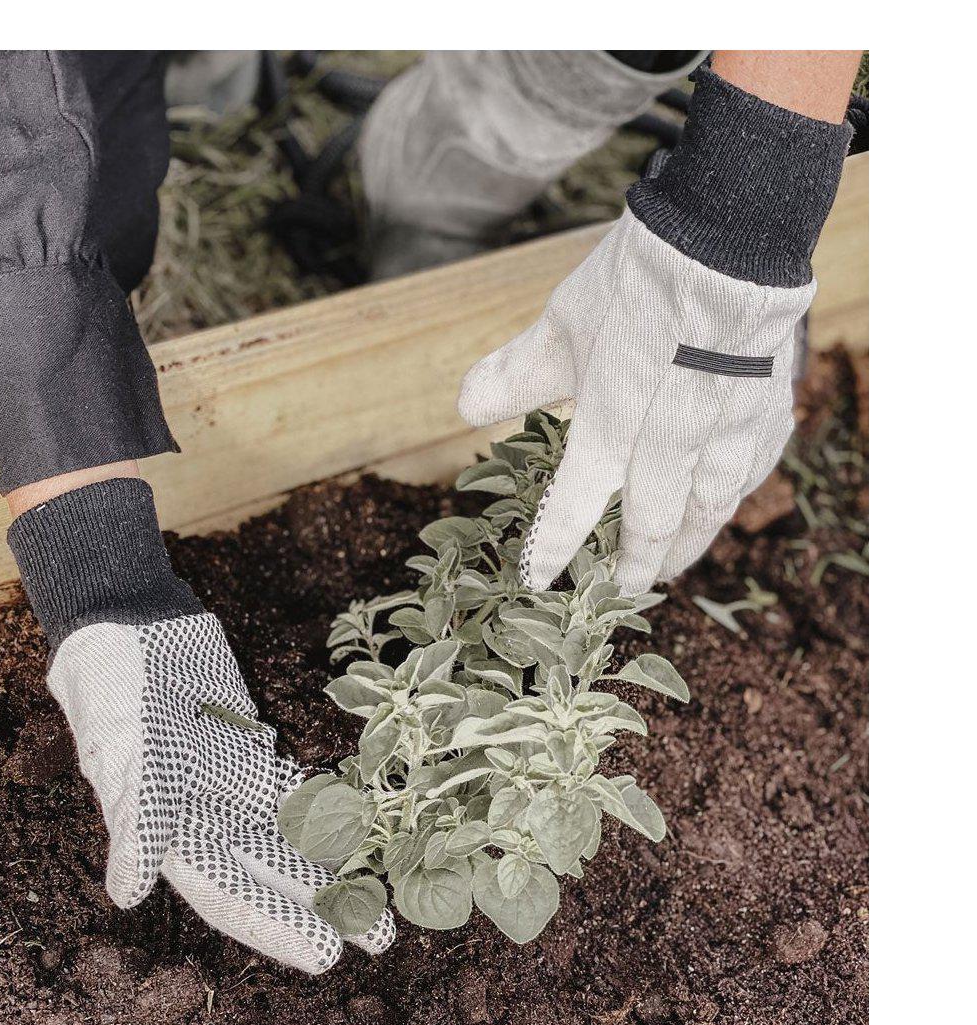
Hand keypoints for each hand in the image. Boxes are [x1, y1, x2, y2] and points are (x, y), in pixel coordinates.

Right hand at [48, 610, 395, 973]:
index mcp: (171, 833)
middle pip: (274, 874)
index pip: (231, 894)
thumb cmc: (116, 692)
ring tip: (386, 890)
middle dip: (324, 906)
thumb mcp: (122, 754)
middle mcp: (207, 816)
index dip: (276, 926)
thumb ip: (136, 821)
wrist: (129, 626)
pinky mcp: (251, 747)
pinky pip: (297, 784)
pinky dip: (330, 803)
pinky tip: (368, 821)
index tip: (326, 955)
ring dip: (337, 862)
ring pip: (294, 834)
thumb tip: (129, 895)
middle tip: (381, 938)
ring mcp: (233, 782)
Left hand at [458, 209, 812, 594]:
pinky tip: (727, 501)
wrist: (725, 229)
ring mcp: (726, 424)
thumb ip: (517, 374)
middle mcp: (672, 434)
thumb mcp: (562, 324)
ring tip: (672, 568)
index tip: (539, 579)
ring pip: (710, 506)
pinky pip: (755, 466)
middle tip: (622, 589)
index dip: (555, 545)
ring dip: (689, 544)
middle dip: (635, 561)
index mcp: (613, 418)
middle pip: (654, 520)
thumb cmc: (635, 278)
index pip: (576, 501)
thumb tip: (465, 408)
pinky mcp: (766, 403)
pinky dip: (736, 494)